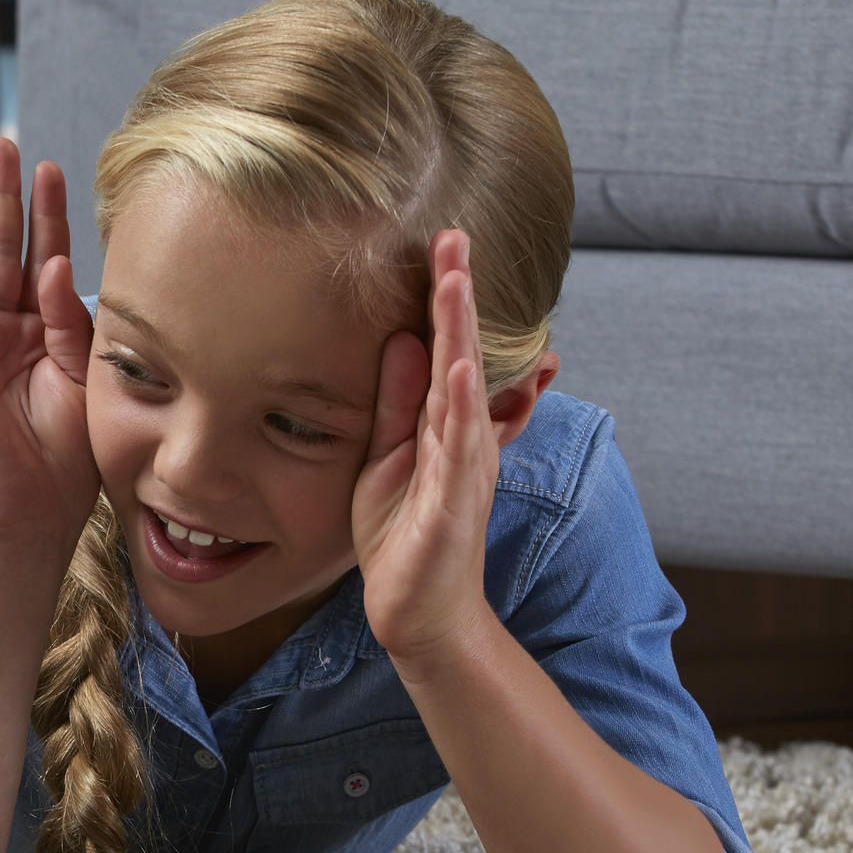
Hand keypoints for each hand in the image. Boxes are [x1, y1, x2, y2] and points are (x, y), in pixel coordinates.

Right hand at [0, 138, 97, 554]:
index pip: (48, 256)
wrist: (35, 511)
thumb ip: (70, 319)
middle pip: (1, 248)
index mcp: (49, 327)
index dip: (48, 213)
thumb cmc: (71, 454)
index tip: (51, 167)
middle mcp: (7, 328)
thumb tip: (56, 263)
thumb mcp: (86, 376)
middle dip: (2, 196)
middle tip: (3, 143)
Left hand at [352, 230, 500, 667]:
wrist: (422, 615)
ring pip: (464, 391)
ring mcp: (462, 470)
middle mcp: (463, 439)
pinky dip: (459, 409)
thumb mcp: (388, 458)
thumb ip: (397, 403)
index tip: (443, 244)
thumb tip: (405, 341)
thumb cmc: (404, 535)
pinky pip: (458, 451)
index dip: (445, 298)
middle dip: (458, 297)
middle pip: (462, 355)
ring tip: (455, 283)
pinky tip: (455, 372)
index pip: (446, 348)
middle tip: (456, 237)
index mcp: (446, 425)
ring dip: (460, 336)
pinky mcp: (452, 506)